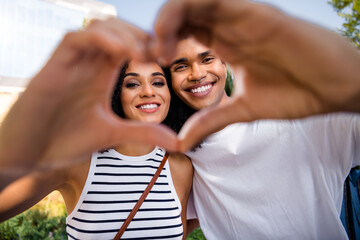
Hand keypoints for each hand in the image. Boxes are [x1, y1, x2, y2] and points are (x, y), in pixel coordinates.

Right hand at [0, 18, 177, 187]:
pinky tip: (120, 53)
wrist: (29, 156)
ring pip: (98, 26)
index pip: (128, 44)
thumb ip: (143, 132)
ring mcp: (71, 63)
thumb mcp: (112, 134)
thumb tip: (177, 141)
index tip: (167, 57)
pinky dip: (100, 38)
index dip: (150, 43)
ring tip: (141, 54)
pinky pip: (76, 38)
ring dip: (124, 33)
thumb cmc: (64, 141)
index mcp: (102, 75)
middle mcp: (88, 64)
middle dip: (141, 34)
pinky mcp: (53, 67)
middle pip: (117, 28)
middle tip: (158, 51)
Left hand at [154, 0, 359, 150]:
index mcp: (225, 44)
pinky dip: (186, 11)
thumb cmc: (295, 93)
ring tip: (156, 48)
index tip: (149, 66)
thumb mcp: (242, 110)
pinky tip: (172, 35)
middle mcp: (230, 27)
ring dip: (167, 20)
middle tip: (145, 56)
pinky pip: (214, 0)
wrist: (334, 87)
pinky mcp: (255, 13)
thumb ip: (210, 120)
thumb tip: (180, 142)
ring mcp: (241, 17)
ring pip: (193, 2)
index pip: (184, 33)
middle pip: (182, 15)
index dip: (161, 44)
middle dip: (157, 32)